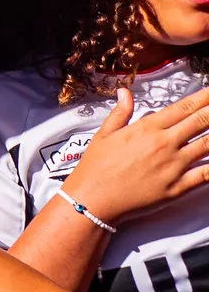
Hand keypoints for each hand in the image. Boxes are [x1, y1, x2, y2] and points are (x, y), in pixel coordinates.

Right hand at [62, 87, 208, 224]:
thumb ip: (120, 112)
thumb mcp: (104, 134)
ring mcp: (174, 166)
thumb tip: (125, 93)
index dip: (203, 97)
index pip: (183, 107)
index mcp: (147, 128)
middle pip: (201, 121)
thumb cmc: (96, 167)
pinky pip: (206, 174)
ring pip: (208, 145)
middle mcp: (164, 144)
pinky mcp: (178, 187)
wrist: (94, 198)